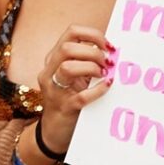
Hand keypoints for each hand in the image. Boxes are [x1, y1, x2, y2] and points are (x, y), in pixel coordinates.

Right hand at [36, 26, 112, 153]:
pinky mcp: (64, 107)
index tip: (109, 45)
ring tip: (104, 74)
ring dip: (91, 68)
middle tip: (107, 63)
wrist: (55, 131)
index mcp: (55, 59)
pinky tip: (107, 87)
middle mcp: (50, 71)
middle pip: (67, 48)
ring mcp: (54, 90)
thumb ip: (88, 62)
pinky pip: (81, 96)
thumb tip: (113, 51)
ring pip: (67, 68)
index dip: (93, 34)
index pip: (71, 33)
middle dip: (93, 52)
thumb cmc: (70, 99)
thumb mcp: (76, 77)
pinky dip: (97, 90)